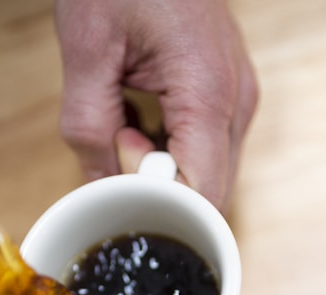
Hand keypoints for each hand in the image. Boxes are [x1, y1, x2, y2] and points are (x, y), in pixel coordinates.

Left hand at [54, 0, 258, 210]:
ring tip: (124, 118)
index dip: (162, 212)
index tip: (123, 194)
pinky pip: (204, 144)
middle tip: (115, 142)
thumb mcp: (88, 51)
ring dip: (161, 168)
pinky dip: (168, 147)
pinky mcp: (227, 90)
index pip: (205, 197)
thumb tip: (97, 190)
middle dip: (158, 191)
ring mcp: (238, 95)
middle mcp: (237, 101)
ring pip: (207, 171)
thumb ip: (89, 129)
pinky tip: (137, 113)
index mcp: (209, 94)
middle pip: (210, 191)